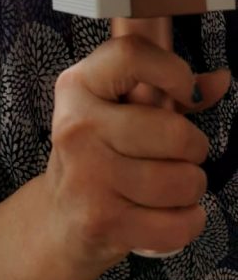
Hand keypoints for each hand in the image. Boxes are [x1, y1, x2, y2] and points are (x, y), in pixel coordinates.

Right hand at [43, 35, 229, 279]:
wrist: (58, 218)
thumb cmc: (97, 155)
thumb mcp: (119, 111)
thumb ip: (169, 92)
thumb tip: (221, 80)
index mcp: (79, 86)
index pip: (131, 55)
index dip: (173, 71)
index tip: (186, 92)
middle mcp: (78, 125)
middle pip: (174, 132)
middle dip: (194, 148)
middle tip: (181, 155)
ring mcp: (88, 175)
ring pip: (181, 181)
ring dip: (192, 188)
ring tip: (174, 186)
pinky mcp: (102, 221)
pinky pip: (177, 224)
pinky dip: (188, 222)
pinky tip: (172, 214)